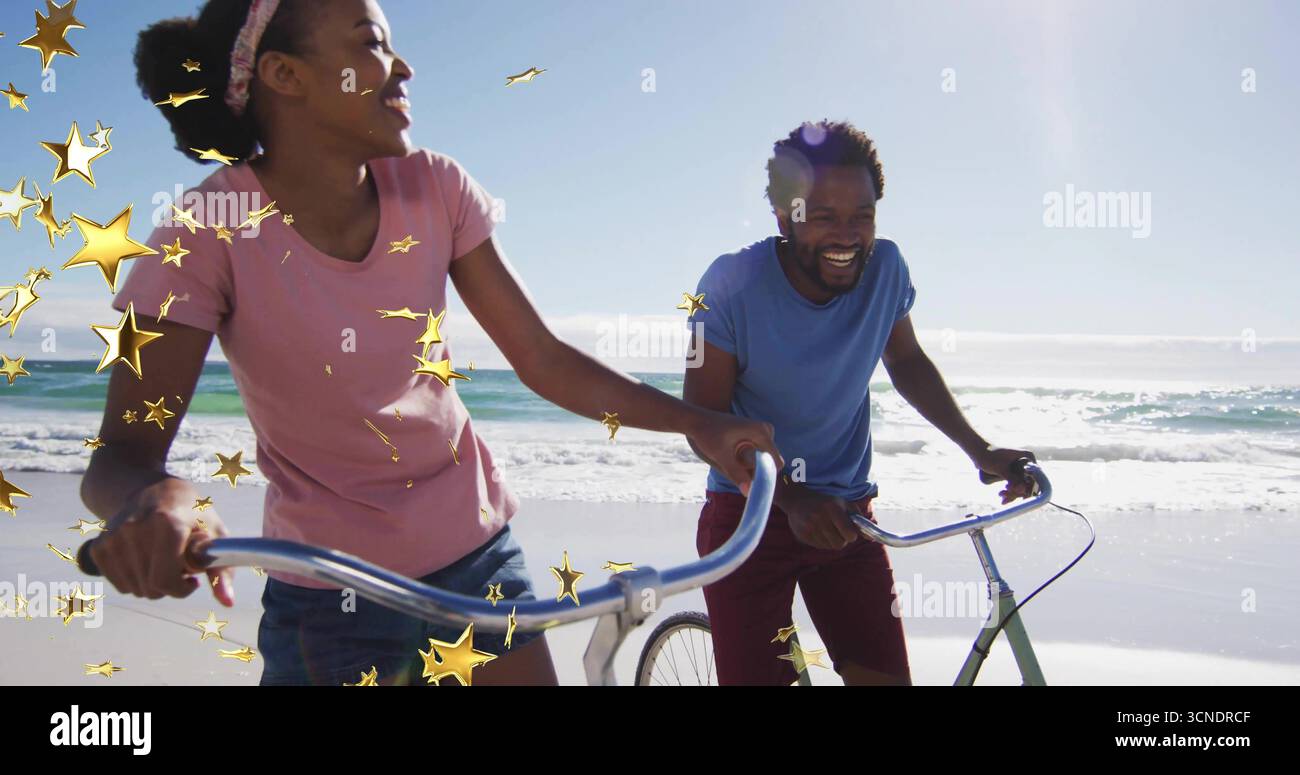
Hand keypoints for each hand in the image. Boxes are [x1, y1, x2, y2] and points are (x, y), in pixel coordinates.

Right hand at [88, 477, 234, 606]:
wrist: (152, 490)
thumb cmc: (191, 513)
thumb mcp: (214, 533)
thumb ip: (221, 569)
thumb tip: (228, 603)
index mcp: (167, 523)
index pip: (164, 580)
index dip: (182, 589)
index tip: (192, 579)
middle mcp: (134, 528)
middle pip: (150, 588)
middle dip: (170, 585)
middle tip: (180, 565)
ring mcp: (113, 537)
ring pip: (135, 589)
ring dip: (152, 583)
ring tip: (163, 559)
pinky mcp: (99, 546)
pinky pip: (119, 584)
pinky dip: (135, 580)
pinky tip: (146, 560)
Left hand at [686, 411, 783, 495]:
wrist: (697, 420)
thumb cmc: (708, 435)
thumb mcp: (721, 456)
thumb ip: (735, 474)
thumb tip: (748, 493)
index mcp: (761, 432)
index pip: (776, 462)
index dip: (765, 475)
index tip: (747, 479)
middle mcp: (766, 429)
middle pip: (770, 461)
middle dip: (757, 469)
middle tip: (734, 465)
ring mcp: (762, 430)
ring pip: (764, 458)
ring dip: (751, 465)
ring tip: (730, 456)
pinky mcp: (756, 433)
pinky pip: (759, 453)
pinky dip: (748, 459)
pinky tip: (731, 453)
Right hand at [777, 485, 859, 549]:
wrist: (798, 500)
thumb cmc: (826, 503)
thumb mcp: (844, 504)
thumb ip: (859, 520)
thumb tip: (872, 538)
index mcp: (833, 508)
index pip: (850, 534)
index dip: (851, 534)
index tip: (849, 530)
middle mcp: (820, 517)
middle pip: (840, 543)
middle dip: (842, 539)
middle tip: (838, 530)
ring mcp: (810, 527)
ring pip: (830, 546)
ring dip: (832, 541)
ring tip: (828, 529)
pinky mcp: (803, 534)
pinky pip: (820, 547)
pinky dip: (822, 542)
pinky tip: (819, 531)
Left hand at [972, 445, 1037, 503]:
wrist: (977, 451)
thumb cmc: (988, 456)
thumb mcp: (1001, 469)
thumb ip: (1012, 479)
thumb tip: (1023, 489)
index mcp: (1027, 457)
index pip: (1034, 476)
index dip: (1029, 488)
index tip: (1020, 495)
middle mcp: (1026, 461)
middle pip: (1027, 482)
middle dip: (1017, 492)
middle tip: (1003, 495)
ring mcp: (1020, 467)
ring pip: (1020, 485)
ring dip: (1012, 493)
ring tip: (1001, 495)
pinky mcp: (1013, 472)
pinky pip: (1014, 484)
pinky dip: (1009, 491)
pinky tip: (1002, 497)